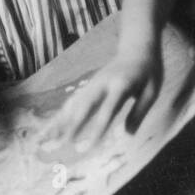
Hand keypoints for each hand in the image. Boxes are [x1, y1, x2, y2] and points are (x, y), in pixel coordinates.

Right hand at [43, 45, 162, 149]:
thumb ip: (139, 113)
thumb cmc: (148, 72)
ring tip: (43, 138)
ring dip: (58, 121)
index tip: (90, 147)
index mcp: (121, 85)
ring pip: (72, 104)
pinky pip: (71, 103)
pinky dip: (59, 116)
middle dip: (73, 125)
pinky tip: (48, 129)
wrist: (137, 48)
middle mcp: (102, 84)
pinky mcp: (88, 87)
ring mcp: (92, 84)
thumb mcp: (152, 91)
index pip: (108, 109)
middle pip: (84, 105)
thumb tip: (126, 136)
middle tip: (63, 144)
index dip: (98, 128)